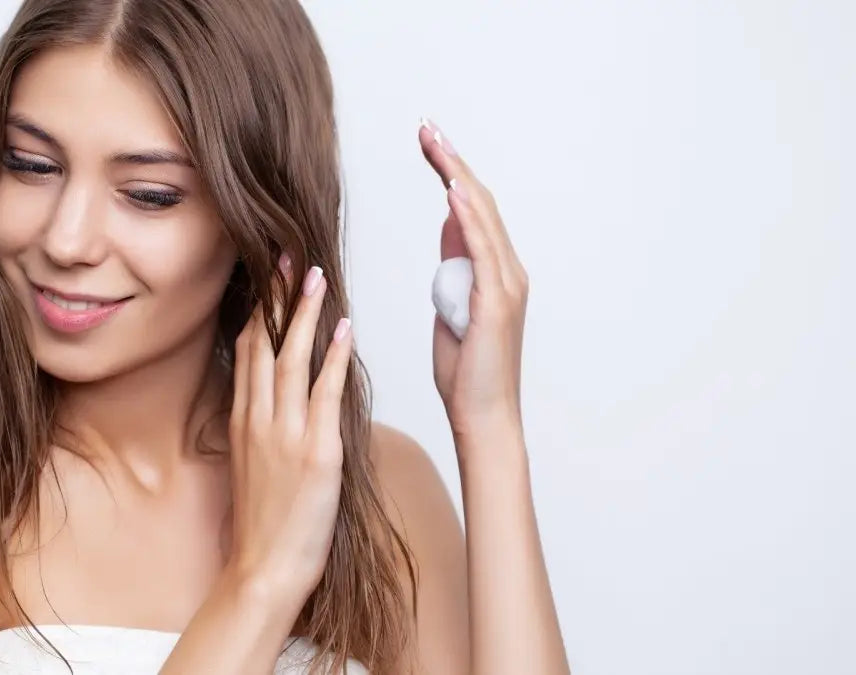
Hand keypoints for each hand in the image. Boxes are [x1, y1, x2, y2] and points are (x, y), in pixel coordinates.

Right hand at [227, 257, 353, 607]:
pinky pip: (326, 395)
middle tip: (288, 255)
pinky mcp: (316, 453)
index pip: (248, 351)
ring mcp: (286, 435)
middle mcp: (260, 420)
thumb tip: (273, 401)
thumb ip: (261, 428)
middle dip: (278, 297)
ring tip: (315, 276)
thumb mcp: (252, 467)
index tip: (269, 276)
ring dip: (305, 315)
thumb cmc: (264, 525)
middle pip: (265, 344)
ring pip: (292, 360)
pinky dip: (335, 359)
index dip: (260, 309)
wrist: (263, 569)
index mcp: (244, 421)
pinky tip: (345, 330)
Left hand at [420, 120, 528, 440]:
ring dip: (456, 175)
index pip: (470, 208)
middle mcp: (507, 270)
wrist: (482, 416)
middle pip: (477, 201)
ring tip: (434, 143)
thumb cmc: (466, 372)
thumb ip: (454, 266)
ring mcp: (506, 285)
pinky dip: (468, 217)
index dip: (450, 171)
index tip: (428, 142)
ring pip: (482, 217)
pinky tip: (451, 189)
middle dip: (451, 161)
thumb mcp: (450, 306)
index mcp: (493, 271)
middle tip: (426, 126)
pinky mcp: (497, 303)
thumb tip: (448, 225)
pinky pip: (483, 250)